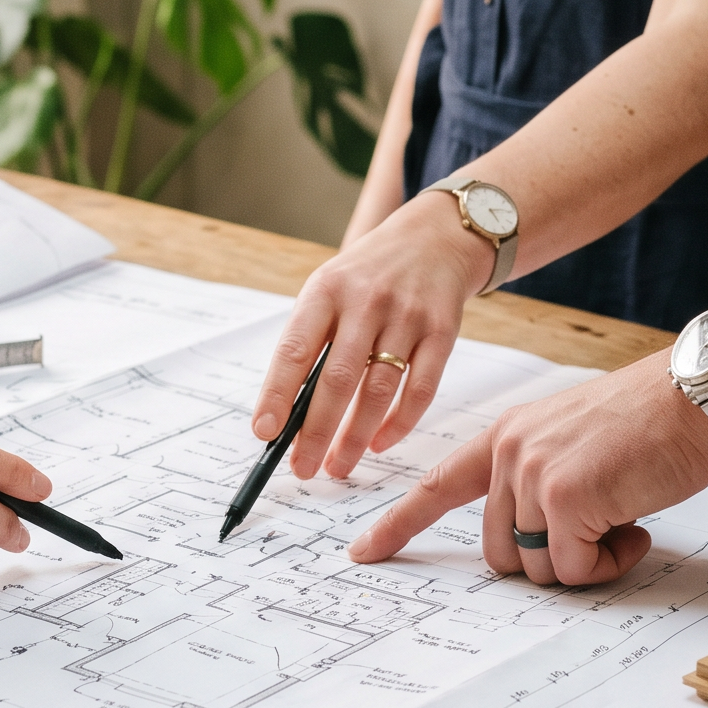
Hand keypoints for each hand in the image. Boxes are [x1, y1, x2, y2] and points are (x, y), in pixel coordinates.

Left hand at [250, 193, 490, 479]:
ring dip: (356, 437)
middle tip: (303, 469)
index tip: (264, 432)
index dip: (277, 393)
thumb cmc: (367, 277)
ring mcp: (407, 316)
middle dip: (316, 432)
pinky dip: (399, 423)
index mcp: (325, 290)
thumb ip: (311, 341)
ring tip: (339, 465)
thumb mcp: (329, 290)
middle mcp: (366, 301)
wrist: (435, 238)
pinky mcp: (442, 332)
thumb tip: (288, 412)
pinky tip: (380, 443)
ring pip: (378, 390)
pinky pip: (420, 390)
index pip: (295, 348)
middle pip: (338, 379)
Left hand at [350, 354, 707, 584]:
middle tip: (599, 533)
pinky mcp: (567, 498)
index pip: (436, 486)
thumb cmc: (649, 423)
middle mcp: (509, 453)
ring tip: (623, 520)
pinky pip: (575, 568)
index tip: (363, 550)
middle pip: (498, 551)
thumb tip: (536, 543)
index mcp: (506, 437)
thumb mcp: (573, 442)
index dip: (398, 525)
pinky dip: (609, 562)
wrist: (695, 397)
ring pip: (538, 566)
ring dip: (587, 561)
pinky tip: (636, 527)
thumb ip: (539, 481)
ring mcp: (533, 474)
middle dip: (549, 559)